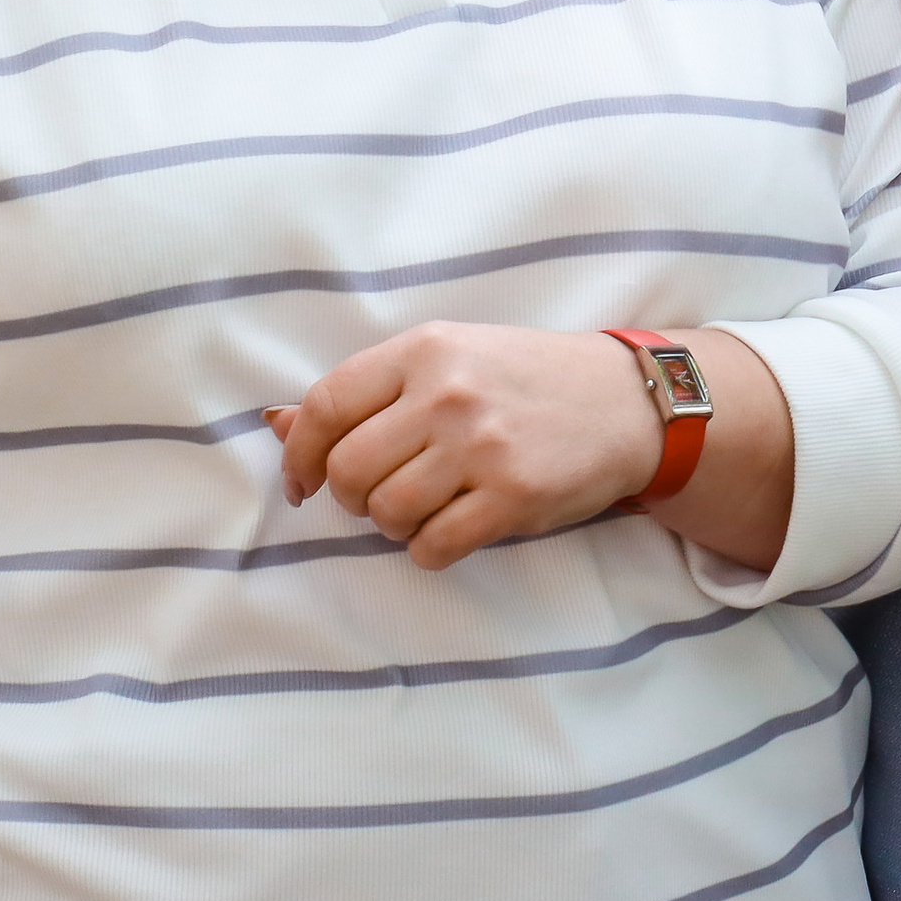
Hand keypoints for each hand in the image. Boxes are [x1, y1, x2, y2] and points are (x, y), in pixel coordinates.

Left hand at [271, 322, 664, 570]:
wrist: (625, 400)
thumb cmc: (524, 379)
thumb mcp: (448, 360)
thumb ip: (365, 393)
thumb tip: (275, 422)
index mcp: (425, 350)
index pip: (326, 405)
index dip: (298, 454)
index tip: (302, 483)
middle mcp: (449, 393)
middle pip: (348, 471)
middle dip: (351, 498)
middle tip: (381, 494)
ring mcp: (482, 446)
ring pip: (386, 513)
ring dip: (393, 525)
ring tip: (424, 508)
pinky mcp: (514, 497)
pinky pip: (433, 547)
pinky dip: (428, 550)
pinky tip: (453, 528)